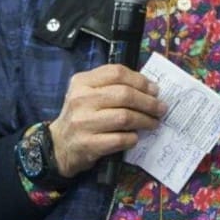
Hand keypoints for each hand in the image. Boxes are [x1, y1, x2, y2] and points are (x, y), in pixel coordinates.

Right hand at [48, 64, 167, 176]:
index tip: (154, 89)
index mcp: (82, 82)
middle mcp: (80, 99)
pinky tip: (135, 137)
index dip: (140, 80)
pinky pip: (119, 139)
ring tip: (154, 122)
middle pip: (124, 95)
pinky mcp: (87, 144)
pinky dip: (132, 138)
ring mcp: (82, 123)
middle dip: (148, 102)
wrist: (59, 145)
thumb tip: (150, 88)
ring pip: (124, 117)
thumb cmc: (82, 115)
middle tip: (161, 108)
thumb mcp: (89, 93)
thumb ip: (113, 86)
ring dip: (145, 120)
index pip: (117, 73)